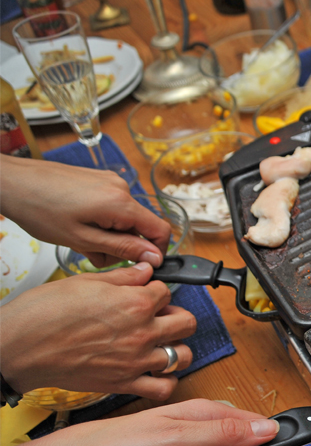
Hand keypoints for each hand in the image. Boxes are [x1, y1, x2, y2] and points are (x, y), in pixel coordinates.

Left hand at [0, 156, 169, 266]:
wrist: (11, 181)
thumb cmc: (38, 209)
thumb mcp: (82, 239)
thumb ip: (123, 249)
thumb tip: (154, 257)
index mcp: (120, 203)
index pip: (160, 230)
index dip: (156, 251)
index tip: (140, 265)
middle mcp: (121, 188)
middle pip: (140, 226)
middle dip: (122, 246)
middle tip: (93, 253)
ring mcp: (109, 181)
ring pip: (124, 219)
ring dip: (108, 235)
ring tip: (80, 239)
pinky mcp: (98, 180)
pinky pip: (112, 207)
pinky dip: (101, 221)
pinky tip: (78, 225)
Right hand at [1, 263, 195, 399]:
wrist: (19, 348)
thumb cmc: (43, 314)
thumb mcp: (84, 282)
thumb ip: (122, 277)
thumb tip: (145, 270)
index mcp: (135, 303)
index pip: (167, 291)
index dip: (157, 291)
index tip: (148, 294)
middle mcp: (142, 332)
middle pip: (187, 323)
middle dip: (177, 316)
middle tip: (163, 317)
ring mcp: (136, 361)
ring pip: (182, 356)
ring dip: (178, 349)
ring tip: (164, 345)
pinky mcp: (124, 384)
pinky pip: (163, 389)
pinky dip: (166, 382)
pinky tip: (158, 373)